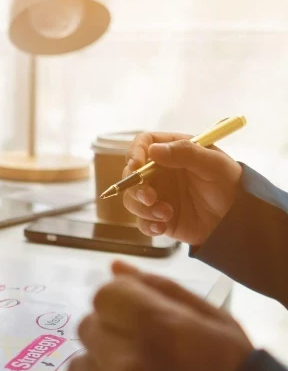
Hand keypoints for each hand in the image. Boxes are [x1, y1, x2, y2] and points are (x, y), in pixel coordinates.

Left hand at [69, 261, 252, 370]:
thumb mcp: (217, 326)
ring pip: (79, 369)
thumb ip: (162, 290)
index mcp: (158, 327)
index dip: (123, 308)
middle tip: (149, 361)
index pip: (105, 296)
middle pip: (88, 329)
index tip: (142, 323)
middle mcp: (127, 363)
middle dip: (113, 338)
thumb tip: (116, 267)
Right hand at [122, 133, 241, 244]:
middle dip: (135, 187)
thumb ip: (186, 153)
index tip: (135, 166)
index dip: (135, 152)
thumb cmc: (231, 185)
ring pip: (132, 199)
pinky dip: (147, 225)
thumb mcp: (214, 164)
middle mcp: (161, 172)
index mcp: (174, 152)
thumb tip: (153, 150)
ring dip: (143, 208)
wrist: (239, 219)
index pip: (144, 144)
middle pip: (131, 174)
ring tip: (166, 214)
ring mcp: (158, 195)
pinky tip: (162, 226)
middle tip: (150, 198)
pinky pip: (141, 221)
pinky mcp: (158, 217)